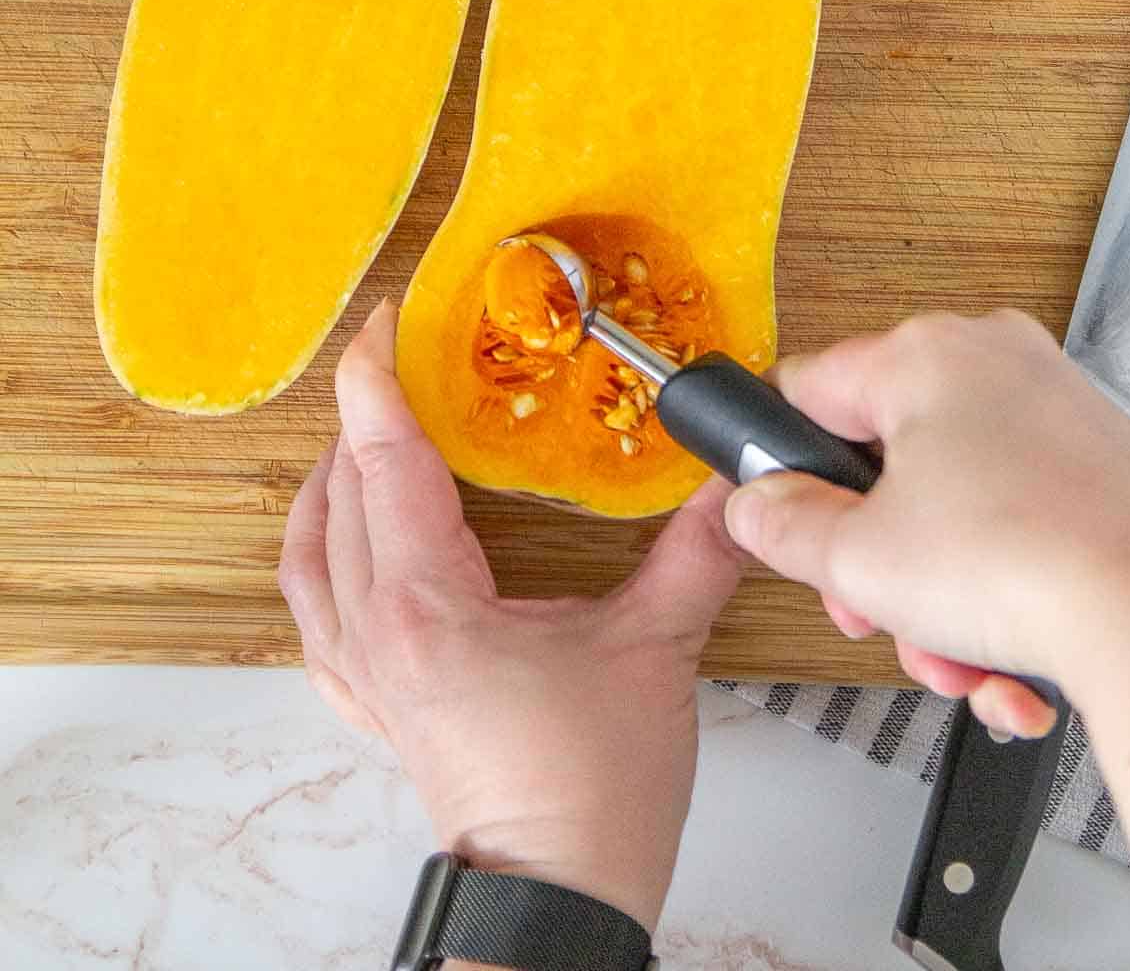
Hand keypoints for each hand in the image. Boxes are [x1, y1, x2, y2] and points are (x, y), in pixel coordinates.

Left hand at [279, 300, 742, 932]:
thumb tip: (731, 492)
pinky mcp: (375, 707)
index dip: (377, 382)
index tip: (385, 322)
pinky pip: (315, 617)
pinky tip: (343, 546)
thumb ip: (694, 553)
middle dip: (362, 417)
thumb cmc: (590, 793)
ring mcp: (365, 676)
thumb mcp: (655, 650)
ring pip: (309, 556)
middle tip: (398, 363)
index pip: (384, 462)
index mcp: (427, 606)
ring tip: (362, 440)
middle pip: (341, 495)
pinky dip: (320, 561)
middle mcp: (375, 634)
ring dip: (328, 485)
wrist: (556, 897)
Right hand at [724, 309, 1129, 736]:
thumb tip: (759, 506)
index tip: (778, 516)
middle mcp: (996, 364)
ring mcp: (1059, 415)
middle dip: (874, 562)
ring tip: (955, 659)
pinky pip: (1021, 531)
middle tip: (869, 610)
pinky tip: (1009, 669)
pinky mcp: (1106, 472)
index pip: (808, 389)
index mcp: (924, 355)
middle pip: (887, 466)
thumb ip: (784, 526)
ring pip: (955, 511)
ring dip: (939, 601)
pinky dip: (1006, 601)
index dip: (780, 464)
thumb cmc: (1031, 562)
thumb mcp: (858, 559)